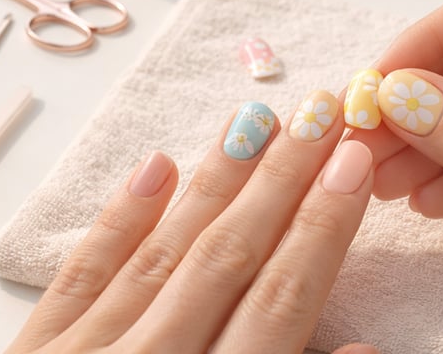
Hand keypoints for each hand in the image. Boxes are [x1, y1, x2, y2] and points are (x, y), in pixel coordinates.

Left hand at [8, 92, 378, 353]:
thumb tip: (364, 351)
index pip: (280, 301)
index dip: (322, 229)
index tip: (354, 163)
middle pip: (228, 259)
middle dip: (282, 181)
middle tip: (319, 112)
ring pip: (162, 254)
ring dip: (215, 183)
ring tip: (256, 119)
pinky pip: (78, 280)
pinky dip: (118, 223)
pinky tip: (154, 168)